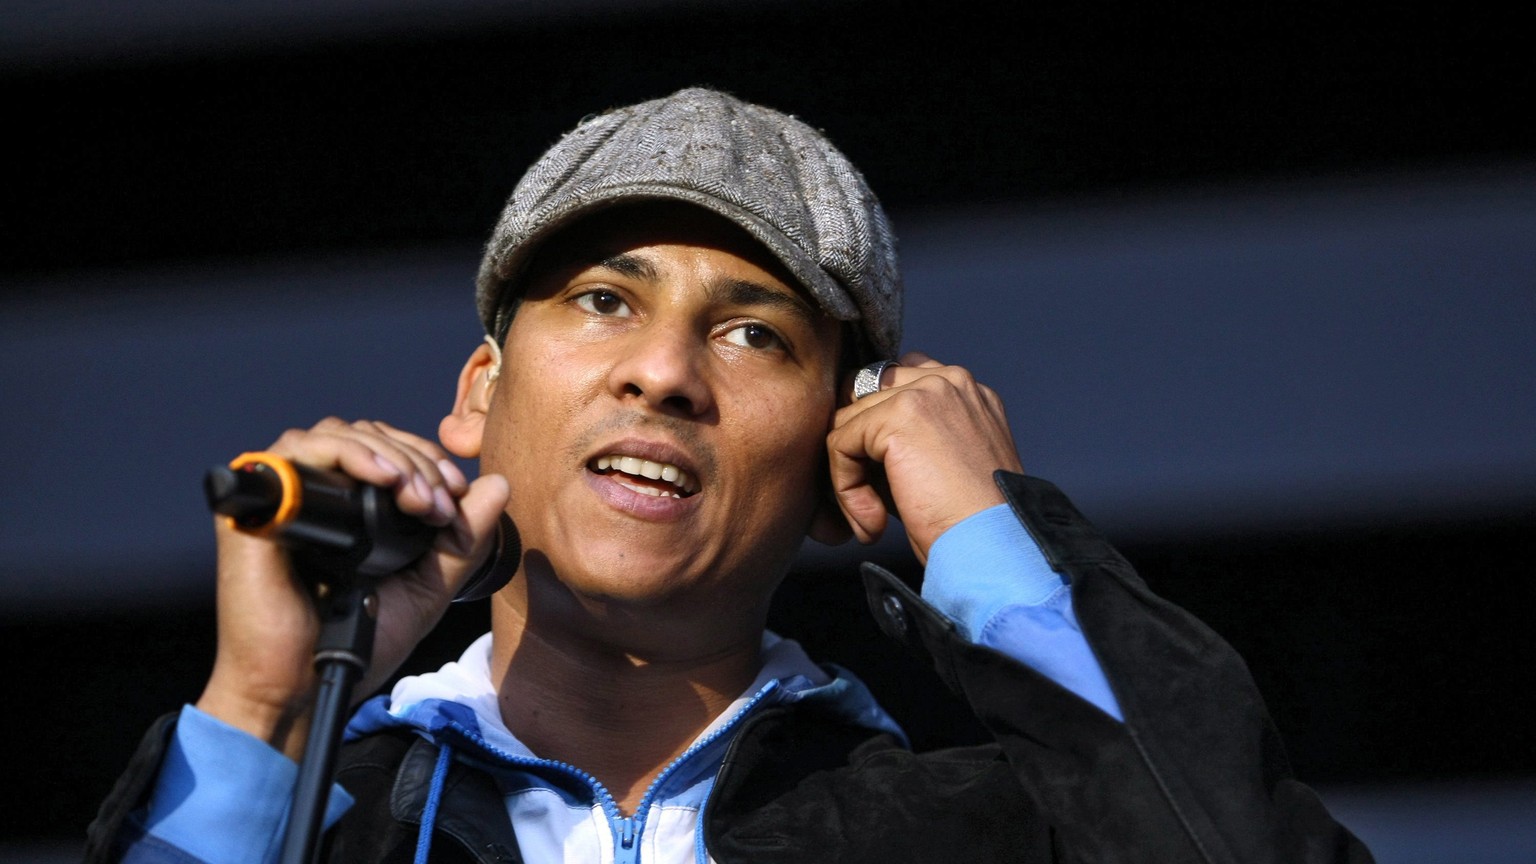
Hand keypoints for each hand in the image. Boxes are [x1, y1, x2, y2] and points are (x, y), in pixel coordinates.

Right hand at [194, 418, 508, 758]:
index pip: (387, 449)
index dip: (427, 459)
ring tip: (419, 499)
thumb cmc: (357, 643)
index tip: (457, 492)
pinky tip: (384, 480)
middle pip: (367, 435)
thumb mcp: (427, 585)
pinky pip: (297, 451)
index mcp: (347, 505)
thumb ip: (462, 538)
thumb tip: (498, 483)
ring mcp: (282, 496)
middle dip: (416, 461)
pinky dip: (349, 453)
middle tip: (440, 504)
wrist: (305, 688)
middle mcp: (312, 493)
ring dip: (390, 457)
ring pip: (338, 434)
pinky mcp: (256, 506)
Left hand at [825, 352, 1022, 564]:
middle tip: (869, 501)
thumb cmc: (970, 521)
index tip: (877, 478)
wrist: (993, 545)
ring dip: (850, 475)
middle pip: (863, 395)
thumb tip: (851, 440)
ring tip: (873, 519)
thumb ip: (907, 439)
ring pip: (848, 420)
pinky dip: (846, 487)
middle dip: (857, 447)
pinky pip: (841, 442)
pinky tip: (873, 521)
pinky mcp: (901, 415)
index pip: (896, 383)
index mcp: (965, 390)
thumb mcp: (942, 465)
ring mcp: (926, 392)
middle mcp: (949, 380)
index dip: (874, 428)